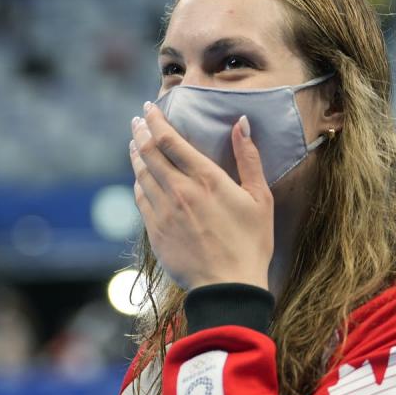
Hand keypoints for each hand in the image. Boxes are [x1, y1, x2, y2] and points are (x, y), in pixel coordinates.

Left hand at [129, 102, 273, 290]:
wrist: (228, 286)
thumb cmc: (251, 243)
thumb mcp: (261, 198)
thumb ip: (249, 158)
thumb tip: (241, 124)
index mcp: (206, 179)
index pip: (170, 140)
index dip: (156, 120)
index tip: (149, 108)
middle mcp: (180, 191)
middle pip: (150, 152)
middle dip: (141, 132)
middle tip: (137, 120)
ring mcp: (164, 212)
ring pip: (142, 174)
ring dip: (136, 154)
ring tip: (135, 143)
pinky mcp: (156, 232)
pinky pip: (141, 199)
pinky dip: (138, 183)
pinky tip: (140, 177)